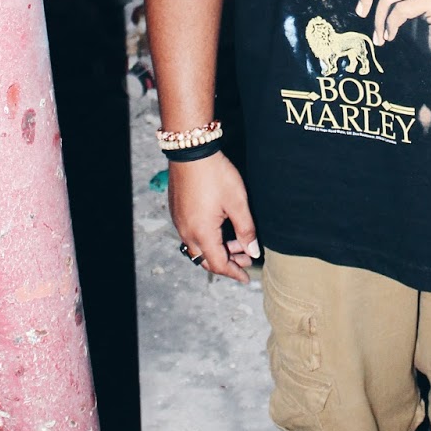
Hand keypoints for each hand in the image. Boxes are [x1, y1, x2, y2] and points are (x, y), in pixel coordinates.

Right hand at [169, 152, 259, 283]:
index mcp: (202, 233)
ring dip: (217, 250)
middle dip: (227, 263)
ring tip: (237, 242)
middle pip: (206, 260)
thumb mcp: (237, 203)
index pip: (219, 264)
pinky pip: (191, 235)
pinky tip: (220, 229)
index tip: (246, 278)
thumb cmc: (216, 175)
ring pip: (198, 248)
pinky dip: (207, 239)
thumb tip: (253, 252)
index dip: (234, 273)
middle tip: (245, 259)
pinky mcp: (177, 212)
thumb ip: (246, 230)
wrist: (192, 152)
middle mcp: (186, 232)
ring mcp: (179, 222)